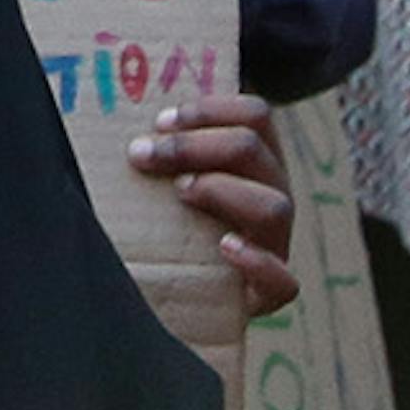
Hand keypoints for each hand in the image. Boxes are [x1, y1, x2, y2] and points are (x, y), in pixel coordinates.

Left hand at [123, 95, 305, 318]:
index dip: (211, 110)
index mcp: (256, 164)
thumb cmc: (167, 230)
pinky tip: (224, 247)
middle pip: (254, 150)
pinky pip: (283, 280)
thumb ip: (160, 154)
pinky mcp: (270, 293)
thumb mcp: (166, 185)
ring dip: (221, 189)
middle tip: (143, 155)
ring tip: (180, 191)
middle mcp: (272, 197)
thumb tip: (125, 128)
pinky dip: (256, 261)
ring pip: (275, 206)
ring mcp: (276, 245)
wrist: (177, 299)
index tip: (160, 121)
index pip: (255, 116)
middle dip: (194, 145)